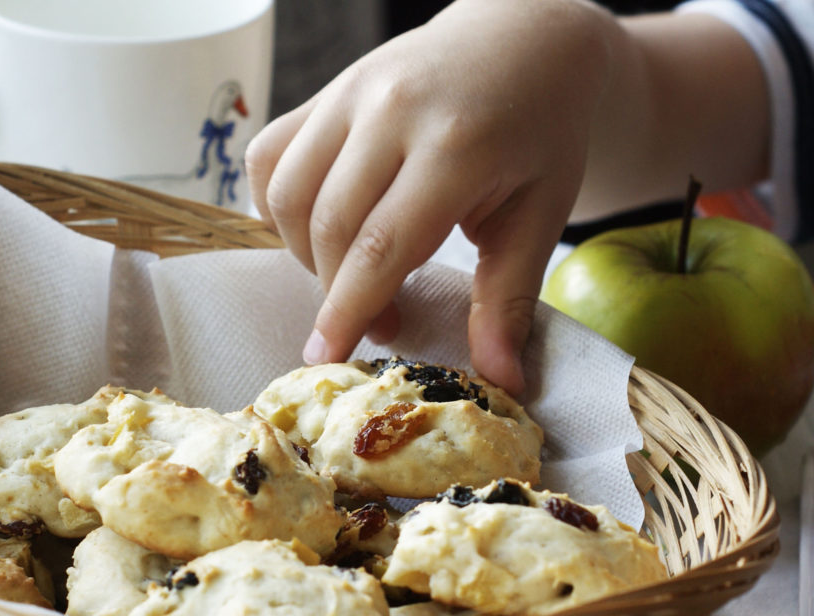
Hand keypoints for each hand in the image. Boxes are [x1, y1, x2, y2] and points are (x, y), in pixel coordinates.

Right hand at [246, 0, 620, 394]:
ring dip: (308, 254)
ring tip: (358, 275)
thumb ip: (510, 299)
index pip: (379, 247)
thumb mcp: (541, 215)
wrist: (529, 35)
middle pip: (329, 228)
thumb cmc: (541, 130)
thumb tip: (502, 382)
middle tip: (383, 321)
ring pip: (288, 194)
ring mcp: (350, 92)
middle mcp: (390, 110)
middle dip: (339, 294)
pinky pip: (271, 156)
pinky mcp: (327, 89)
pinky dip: (282, 205)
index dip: (349, 311)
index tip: (329, 359)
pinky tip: (324, 227)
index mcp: (453, 145)